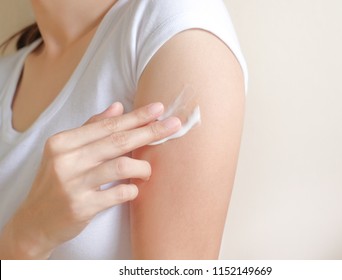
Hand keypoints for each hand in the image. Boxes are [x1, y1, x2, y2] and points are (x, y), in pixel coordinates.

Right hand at [3, 102, 180, 258]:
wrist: (36, 221)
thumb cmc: (56, 182)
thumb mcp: (66, 152)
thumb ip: (92, 128)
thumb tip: (118, 107)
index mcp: (63, 142)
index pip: (108, 125)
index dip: (136, 116)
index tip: (159, 108)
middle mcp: (66, 160)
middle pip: (118, 141)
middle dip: (150, 131)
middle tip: (174, 125)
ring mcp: (73, 184)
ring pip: (122, 166)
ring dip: (143, 168)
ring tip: (148, 171)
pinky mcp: (81, 207)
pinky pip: (120, 193)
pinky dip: (133, 190)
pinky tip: (134, 189)